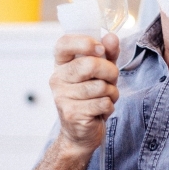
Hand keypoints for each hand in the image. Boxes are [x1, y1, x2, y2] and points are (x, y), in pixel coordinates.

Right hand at [50, 32, 119, 154]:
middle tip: (111, 79)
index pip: (64, 43)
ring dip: (111, 92)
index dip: (84, 42)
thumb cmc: (91, 98)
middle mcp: (57, 79)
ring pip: (100, 86)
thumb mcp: (101, 72)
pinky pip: (103, 102)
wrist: (81, 133)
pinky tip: (101, 110)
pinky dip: (109, 106)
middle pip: (90, 64)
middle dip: (110, 72)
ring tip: (104, 98)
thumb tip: (111, 37)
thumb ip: (107, 53)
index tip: (100, 49)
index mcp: (61, 64)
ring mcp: (62, 97)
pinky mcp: (72, 113)